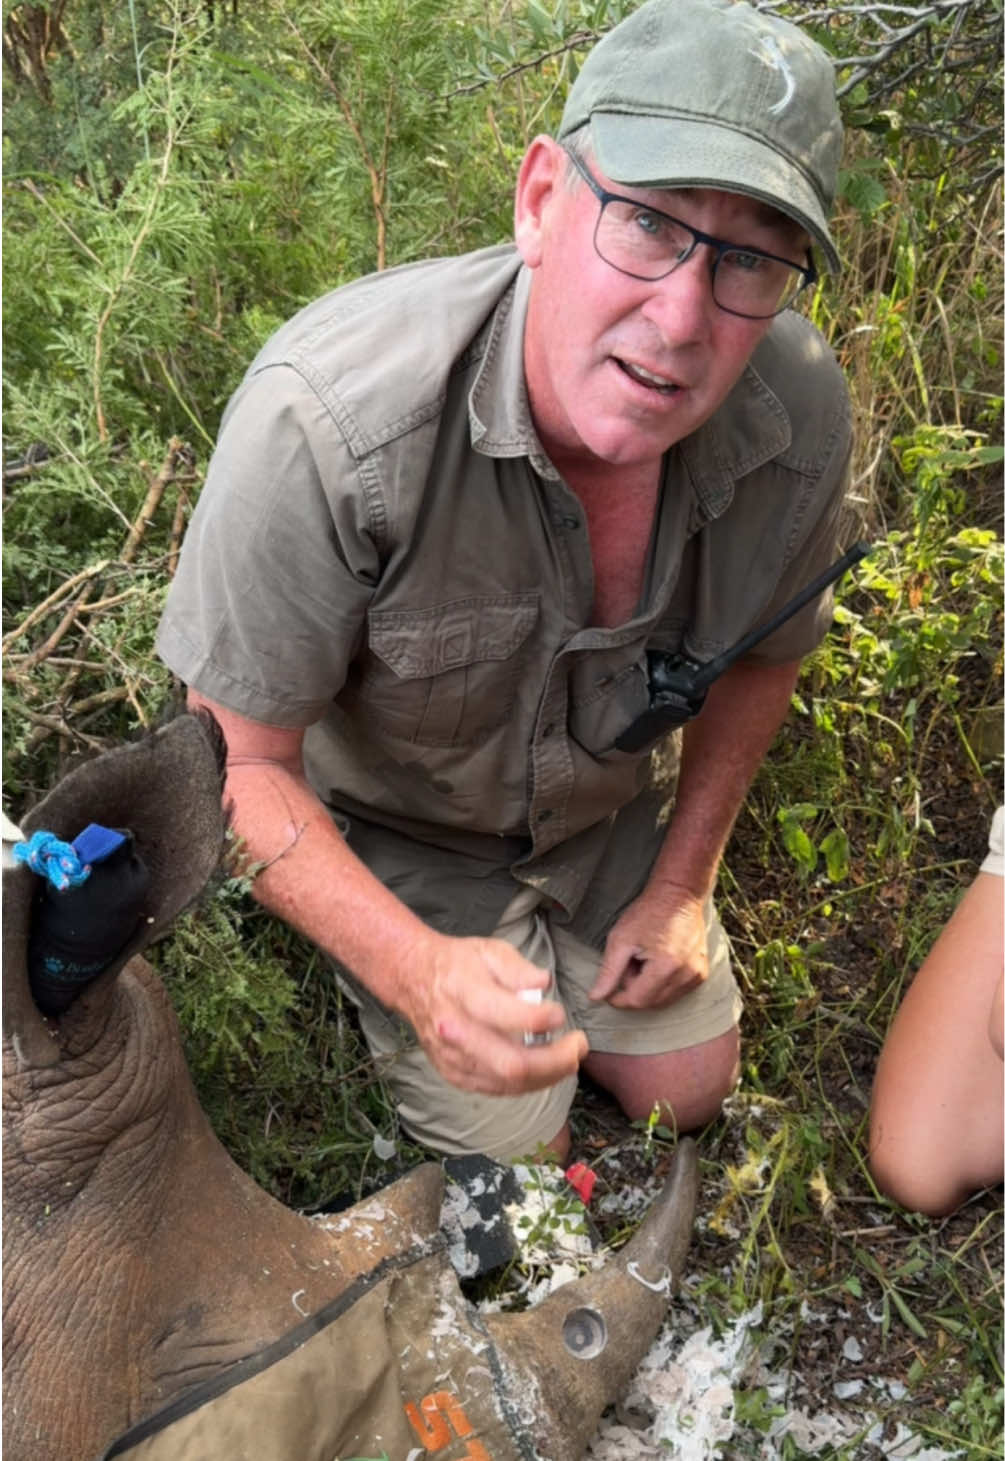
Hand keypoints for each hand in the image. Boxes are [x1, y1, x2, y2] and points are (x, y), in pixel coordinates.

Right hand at [400, 932, 587, 1095]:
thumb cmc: (458, 964)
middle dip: (554, 1061)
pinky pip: (496, 1089)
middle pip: (511, 1064)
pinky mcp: (454, 1074)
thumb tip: (542, 985)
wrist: (414, 980)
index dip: (540, 1019)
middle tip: (578, 1046)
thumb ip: (518, 968)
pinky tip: (543, 1069)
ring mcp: (452, 1058)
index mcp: (462, 992)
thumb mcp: (489, 950)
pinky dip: (526, 1084)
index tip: (559, 1013)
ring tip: (568, 1058)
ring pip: (507, 1083)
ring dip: (547, 1076)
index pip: (505, 1015)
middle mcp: (455, 1030)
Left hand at [589, 886, 707, 1009]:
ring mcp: (697, 975)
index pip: (638, 1001)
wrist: (678, 895)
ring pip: (663, 1000)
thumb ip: (608, 972)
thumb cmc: (647, 913)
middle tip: (629, 963)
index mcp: (666, 966)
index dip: (619, 999)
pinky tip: (659, 961)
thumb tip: (595, 998)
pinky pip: (676, 992)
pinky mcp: (702, 974)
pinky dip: (662, 984)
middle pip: (651, 1002)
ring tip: (644, 959)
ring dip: (648, 987)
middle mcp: (687, 975)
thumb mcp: (620, 939)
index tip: (609, 990)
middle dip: (635, 989)